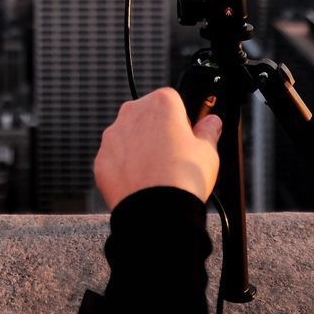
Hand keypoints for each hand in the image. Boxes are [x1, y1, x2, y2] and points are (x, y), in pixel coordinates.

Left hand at [94, 87, 222, 210]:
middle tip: (173, 158)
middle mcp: (132, 113)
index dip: (182, 121)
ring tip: (157, 175)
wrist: (156, 213)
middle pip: (147, 116)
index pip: (173, 100)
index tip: (187, 138)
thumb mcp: (208, 152)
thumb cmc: (183, 179)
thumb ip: (208, 131)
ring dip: (139, 149)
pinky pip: (115, 159)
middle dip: (158, 132)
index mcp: (161, 103)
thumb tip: (212, 123)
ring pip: (129, 137)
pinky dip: (125, 169)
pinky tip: (141, 184)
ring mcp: (113, 136)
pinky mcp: (101, 159)